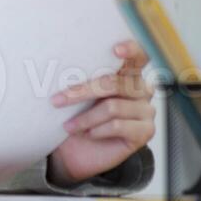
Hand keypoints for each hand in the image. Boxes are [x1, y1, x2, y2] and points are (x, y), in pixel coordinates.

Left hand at [46, 39, 154, 185]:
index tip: (115, 49)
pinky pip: (118, 125)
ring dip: (85, 117)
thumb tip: (54, 67)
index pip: (138, 56)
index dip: (131, 50)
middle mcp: (141, 90)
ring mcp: (146, 111)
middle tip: (56, 101)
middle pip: (113, 83)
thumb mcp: (75, 96)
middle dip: (81, 92)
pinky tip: (87, 134)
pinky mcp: (145, 131)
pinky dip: (97, 130)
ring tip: (68, 126)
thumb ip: (78, 79)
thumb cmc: (76, 116)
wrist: (77, 152)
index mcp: (127, 75)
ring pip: (112, 106)